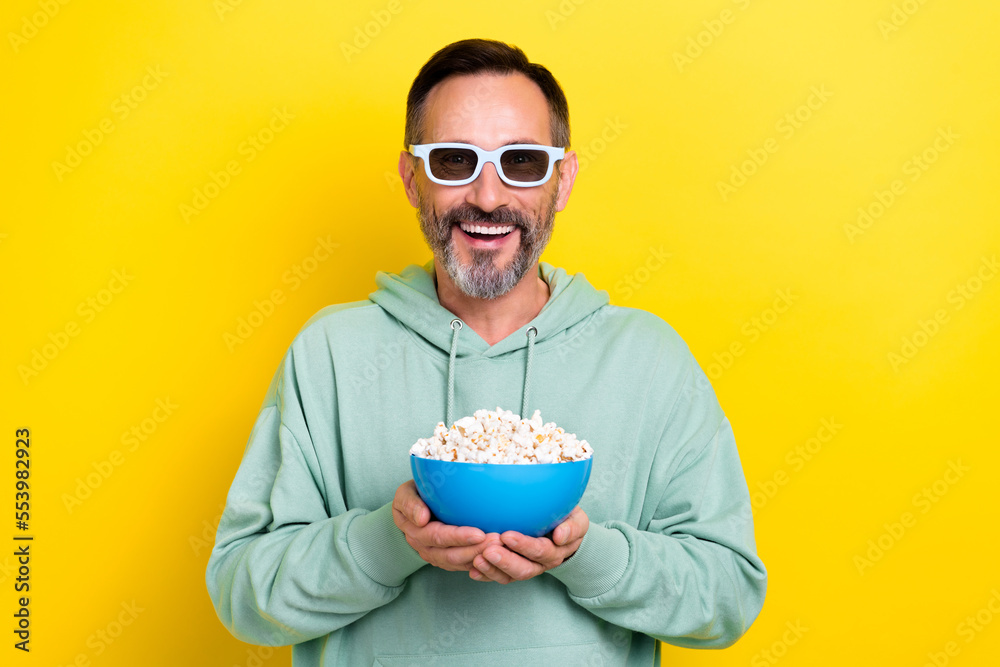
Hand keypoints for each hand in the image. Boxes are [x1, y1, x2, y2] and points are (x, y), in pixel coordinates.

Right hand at [392, 480, 499, 570]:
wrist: (414, 508)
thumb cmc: (414, 495)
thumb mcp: (405, 493)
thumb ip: (410, 503)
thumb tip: (421, 518)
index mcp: (415, 531)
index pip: (438, 536)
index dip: (458, 537)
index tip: (479, 533)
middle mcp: (424, 548)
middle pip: (451, 555)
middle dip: (476, 549)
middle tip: (498, 540)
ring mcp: (436, 556)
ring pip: (460, 563)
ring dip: (481, 558)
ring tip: (501, 547)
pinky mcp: (448, 560)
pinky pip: (464, 566)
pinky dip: (481, 564)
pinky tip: (497, 556)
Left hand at [470, 507, 588, 583]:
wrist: (562, 530)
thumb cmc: (566, 520)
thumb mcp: (577, 520)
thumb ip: (573, 527)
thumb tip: (560, 536)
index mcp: (556, 551)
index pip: (540, 551)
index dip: (524, 546)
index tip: (507, 535)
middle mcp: (541, 564)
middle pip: (524, 569)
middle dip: (505, 561)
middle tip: (488, 550)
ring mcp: (526, 568)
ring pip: (510, 576)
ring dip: (493, 570)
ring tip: (477, 559)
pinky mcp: (513, 571)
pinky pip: (499, 577)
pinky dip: (486, 575)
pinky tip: (473, 570)